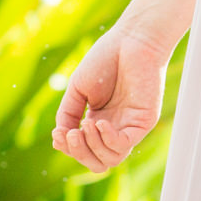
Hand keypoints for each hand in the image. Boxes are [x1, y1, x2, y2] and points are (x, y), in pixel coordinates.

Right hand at [52, 26, 169, 173]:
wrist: (131, 39)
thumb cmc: (106, 59)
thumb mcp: (78, 90)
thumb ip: (68, 114)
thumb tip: (61, 138)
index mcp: (98, 121)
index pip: (83, 150)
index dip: (68, 148)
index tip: (57, 134)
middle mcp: (115, 128)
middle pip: (97, 161)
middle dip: (79, 153)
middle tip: (70, 134)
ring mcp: (130, 126)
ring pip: (111, 159)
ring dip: (92, 147)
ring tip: (86, 125)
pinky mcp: (143, 122)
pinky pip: (124, 145)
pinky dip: (108, 140)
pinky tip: (99, 123)